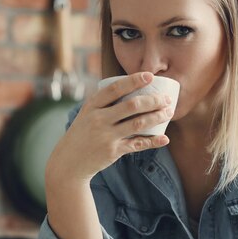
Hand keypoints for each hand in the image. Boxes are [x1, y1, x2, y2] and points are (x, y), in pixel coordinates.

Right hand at [46, 72, 172, 183]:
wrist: (69, 163)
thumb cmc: (82, 134)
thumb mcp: (87, 114)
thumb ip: (104, 103)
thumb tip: (129, 88)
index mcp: (92, 106)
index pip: (115, 88)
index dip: (134, 80)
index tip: (150, 75)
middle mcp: (99, 119)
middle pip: (132, 105)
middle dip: (153, 100)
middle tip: (166, 99)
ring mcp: (106, 136)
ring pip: (138, 123)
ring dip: (157, 117)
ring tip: (169, 112)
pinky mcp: (113, 151)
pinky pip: (137, 144)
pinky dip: (153, 141)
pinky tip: (164, 138)